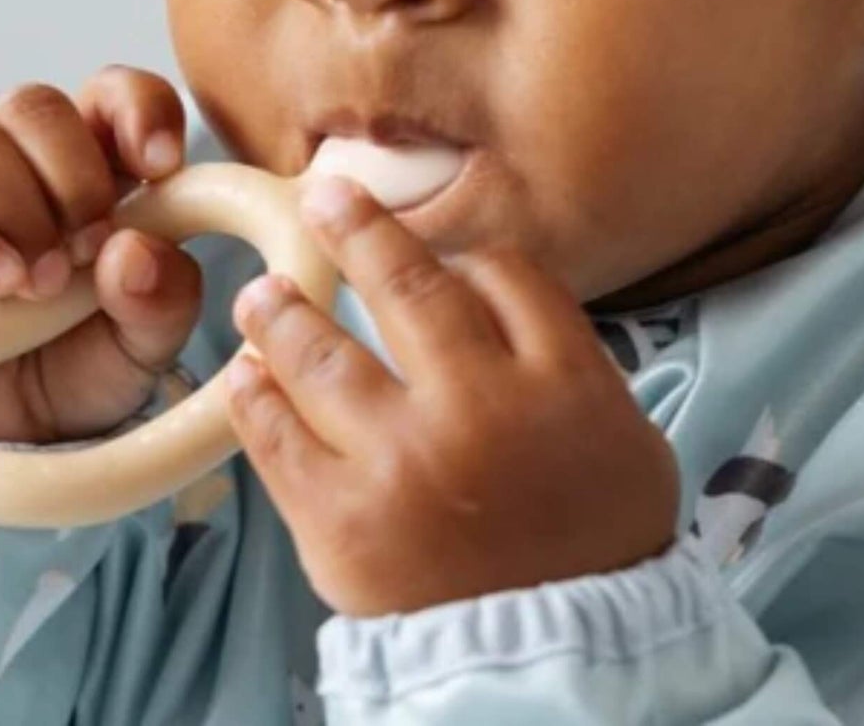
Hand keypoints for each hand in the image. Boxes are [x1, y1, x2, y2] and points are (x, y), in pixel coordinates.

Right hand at [0, 66, 201, 442]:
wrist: (5, 438)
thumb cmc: (80, 363)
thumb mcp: (147, 342)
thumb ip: (162, 296)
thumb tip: (134, 251)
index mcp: (95, 162)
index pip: (113, 93)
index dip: (138, 109)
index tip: (162, 163)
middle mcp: (18, 160)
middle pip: (33, 106)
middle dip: (71, 173)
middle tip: (89, 246)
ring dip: (11, 205)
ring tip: (41, 281)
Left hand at [222, 176, 679, 617]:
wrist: (558, 669)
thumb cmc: (593, 542)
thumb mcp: (619, 435)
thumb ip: (559, 353)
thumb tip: (479, 280)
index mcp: (560, 382)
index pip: (501, 272)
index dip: (461, 251)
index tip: (429, 244)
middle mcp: (479, 407)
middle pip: (406, 285)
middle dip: (356, 228)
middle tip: (321, 195)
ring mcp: (402, 462)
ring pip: (323, 354)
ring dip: (282, 313)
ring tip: (260, 294)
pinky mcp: (340, 521)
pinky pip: (278, 438)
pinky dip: (254, 398)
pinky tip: (244, 375)